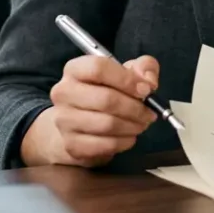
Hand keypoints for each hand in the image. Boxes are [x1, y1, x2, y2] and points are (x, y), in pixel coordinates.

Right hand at [23, 55, 159, 167]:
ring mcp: (64, 120)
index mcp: (75, 69)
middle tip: (149, 113)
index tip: (146, 90)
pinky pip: (105, 144)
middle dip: (135, 108)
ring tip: (141, 124)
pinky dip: (125, 141)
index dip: (127, 79)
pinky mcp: (71, 144)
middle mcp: (63, 92)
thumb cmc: (104, 93)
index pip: (99, 68)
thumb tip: (149, 82)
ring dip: (133, 125)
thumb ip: (143, 67)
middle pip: (106, 99)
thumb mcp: (125, 72)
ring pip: (107, 124)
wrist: (77, 125)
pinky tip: (129, 136)